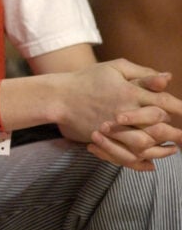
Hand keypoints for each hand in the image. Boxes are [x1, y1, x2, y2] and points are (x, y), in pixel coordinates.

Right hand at [59, 61, 181, 167]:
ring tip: (172, 149)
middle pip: (158, 126)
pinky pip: (126, 156)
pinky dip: (141, 162)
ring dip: (161, 149)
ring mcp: (113, 128)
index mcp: (130, 91)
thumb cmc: (87, 78)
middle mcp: (125, 111)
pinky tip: (151, 161)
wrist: (59, 96)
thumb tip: (167, 78)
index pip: (164, 102)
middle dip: (174, 132)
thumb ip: (142, 73)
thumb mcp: (114, 68)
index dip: (180, 109)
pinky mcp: (104, 139)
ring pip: (145, 144)